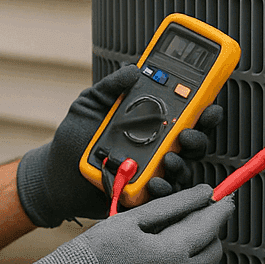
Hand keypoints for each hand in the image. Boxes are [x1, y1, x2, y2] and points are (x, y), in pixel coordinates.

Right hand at [5, 186, 233, 263]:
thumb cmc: (93, 256)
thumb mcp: (132, 221)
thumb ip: (173, 206)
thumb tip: (203, 193)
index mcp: (174, 254)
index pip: (211, 225)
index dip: (220, 208)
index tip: (224, 198)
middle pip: (213, 251)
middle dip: (208, 232)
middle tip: (193, 219)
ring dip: (193, 256)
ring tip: (163, 244)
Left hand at [16, 66, 224, 225]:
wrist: (54, 173)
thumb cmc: (75, 136)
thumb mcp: (90, 103)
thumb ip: (111, 85)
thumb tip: (133, 69)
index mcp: (152, 123)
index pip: (186, 116)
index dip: (204, 111)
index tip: (210, 107)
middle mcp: (158, 147)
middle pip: (192, 143)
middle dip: (198, 138)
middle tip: (188, 134)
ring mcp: (152, 171)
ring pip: (182, 170)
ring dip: (182, 164)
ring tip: (170, 159)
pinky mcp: (142, 194)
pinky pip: (162, 195)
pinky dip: (163, 189)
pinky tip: (156, 181)